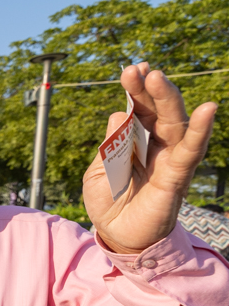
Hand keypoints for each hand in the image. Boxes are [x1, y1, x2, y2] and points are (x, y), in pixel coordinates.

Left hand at [83, 64, 217, 253]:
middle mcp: (156, 144)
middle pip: (157, 110)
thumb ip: (109, 145)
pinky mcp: (178, 175)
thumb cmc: (108, 202)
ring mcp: (169, 157)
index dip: (136, 89)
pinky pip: (191, 150)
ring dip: (168, 99)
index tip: (131, 70)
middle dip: (149, 88)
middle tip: (140, 69)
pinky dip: (200, 130)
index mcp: (134, 140)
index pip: (137, 109)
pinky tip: (208, 109)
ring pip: (174, 123)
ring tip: (158, 78)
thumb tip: (117, 113)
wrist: (117, 236)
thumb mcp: (97, 171)